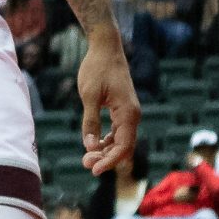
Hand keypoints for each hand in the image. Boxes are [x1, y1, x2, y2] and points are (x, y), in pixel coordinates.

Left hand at [78, 41, 141, 172]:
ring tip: (87, 157)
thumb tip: (90, 146)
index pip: (123, 146)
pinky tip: (94, 145)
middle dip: (106, 158)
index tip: (94, 170)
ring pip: (121, 141)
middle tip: (85, 164)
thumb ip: (90, 121)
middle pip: (124, 146)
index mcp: (128, 112)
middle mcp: (132, 115)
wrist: (105, 48)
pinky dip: (107, 141)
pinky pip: (118, 132)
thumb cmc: (96, 69)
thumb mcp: (89, 95)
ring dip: (106, 151)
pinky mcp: (123, 110)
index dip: (110, 161)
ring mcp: (129, 113)